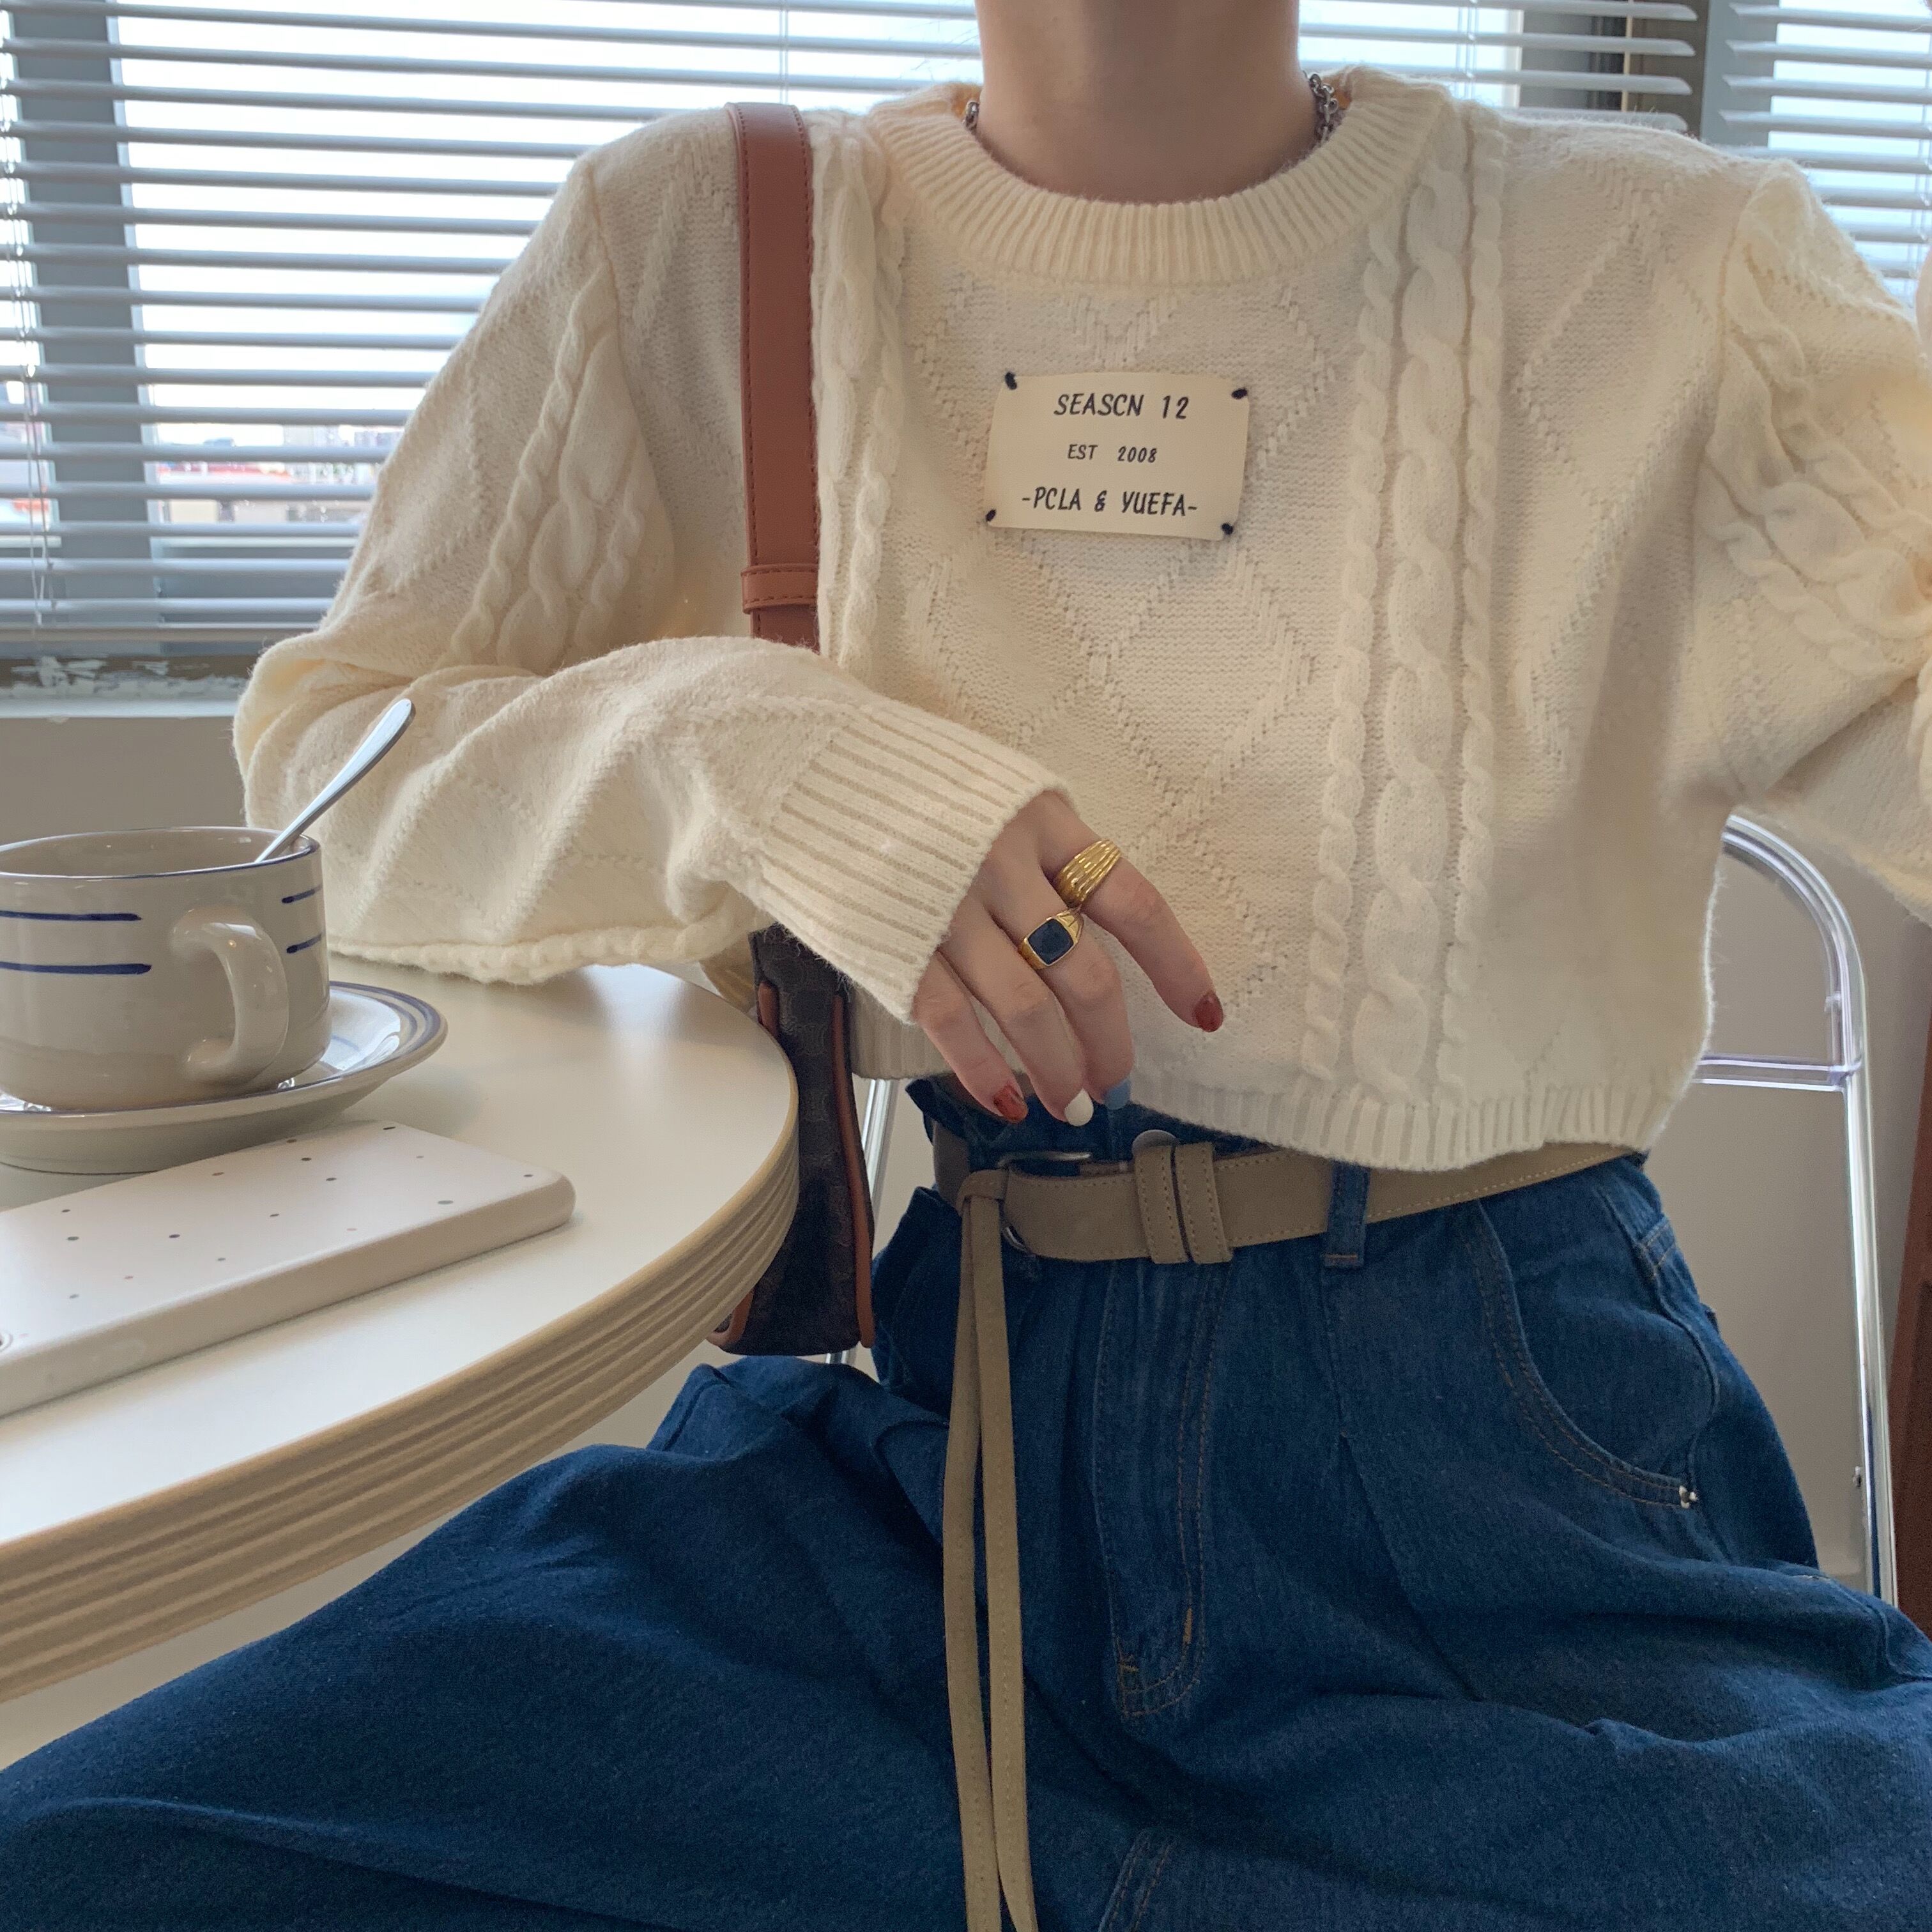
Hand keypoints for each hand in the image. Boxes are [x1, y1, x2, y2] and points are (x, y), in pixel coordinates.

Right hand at [909, 792, 1221, 1122]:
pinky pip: (956, 1022)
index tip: (1202, 1015)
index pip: (1134, 905)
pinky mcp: (896, 945)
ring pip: (1027, 1009)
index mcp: (1042, 818)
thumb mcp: (993, 790)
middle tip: (1115, 1080)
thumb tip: (1083, 932)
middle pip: (1085, 974)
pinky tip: (1005, 1099)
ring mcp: (950, 907)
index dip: (1176, 966)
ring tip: (1068, 1103)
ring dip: (1057, 1068)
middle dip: (1110, 1042)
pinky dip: (985, 1071)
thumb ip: (1042, 849)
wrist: (792, 762)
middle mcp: (1005, 863)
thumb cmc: (901, 781)